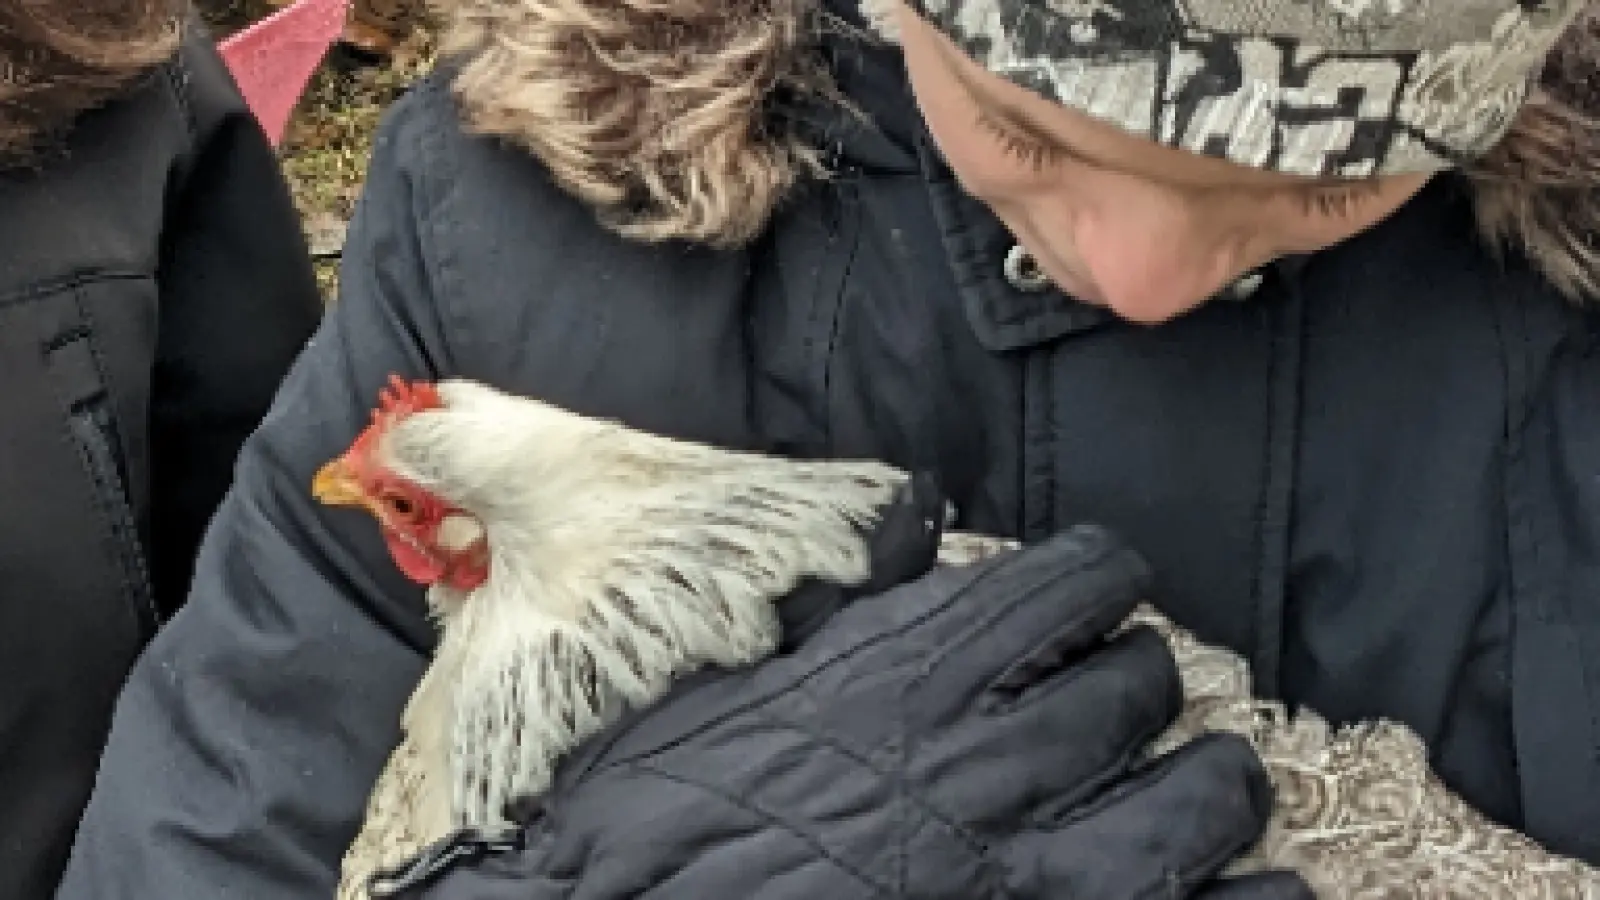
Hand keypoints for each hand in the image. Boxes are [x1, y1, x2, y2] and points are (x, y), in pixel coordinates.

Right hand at [374, 524, 1307, 898]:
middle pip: (1151, 681)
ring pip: (1213, 794)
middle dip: (1142, 684)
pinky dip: (1251, 897)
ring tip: (1186, 792)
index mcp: (922, 672)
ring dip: (1209, 787)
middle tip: (1121, 705)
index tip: (1090, 599)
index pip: (1084, 577)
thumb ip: (844, 597)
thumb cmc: (669, 829)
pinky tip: (1228, 888)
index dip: (1098, 580)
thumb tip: (918, 510)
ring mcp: (1047, 877)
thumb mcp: (733, 690)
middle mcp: (1001, 762)